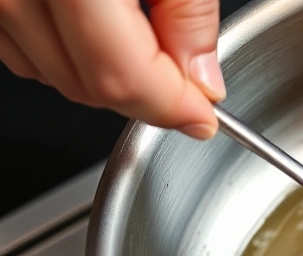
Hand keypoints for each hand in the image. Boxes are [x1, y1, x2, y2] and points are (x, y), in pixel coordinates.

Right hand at [0, 0, 223, 138]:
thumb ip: (190, 12)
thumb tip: (202, 79)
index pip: (122, 79)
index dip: (172, 107)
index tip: (204, 116)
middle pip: (85, 86)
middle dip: (145, 93)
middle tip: (185, 70)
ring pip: (48, 74)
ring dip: (102, 75)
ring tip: (140, 27)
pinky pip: (17, 46)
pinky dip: (63, 51)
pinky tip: (97, 23)